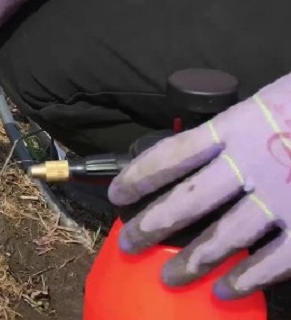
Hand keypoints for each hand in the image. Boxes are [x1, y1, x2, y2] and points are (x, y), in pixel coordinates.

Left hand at [108, 72, 290, 299]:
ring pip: (224, 235)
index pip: (172, 155)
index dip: (140, 177)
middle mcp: (252, 162)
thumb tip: (199, 156)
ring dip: (193, 259)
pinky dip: (249, 277)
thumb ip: (237, 128)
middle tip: (128, 242)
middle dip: (153, 225)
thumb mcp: (271, 101)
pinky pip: (276, 258)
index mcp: (237, 126)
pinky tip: (226, 291)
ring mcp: (283, 194)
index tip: (118, 195)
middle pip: (188, 200)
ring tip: (168, 276)